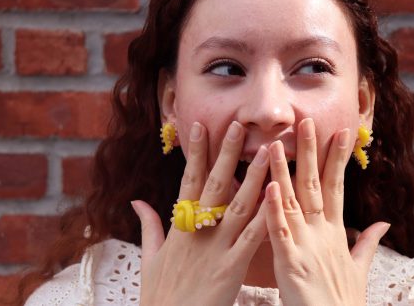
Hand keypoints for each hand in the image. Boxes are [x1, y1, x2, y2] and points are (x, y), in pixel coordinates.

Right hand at [132, 121, 269, 305]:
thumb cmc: (160, 295)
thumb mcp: (150, 258)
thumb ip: (149, 226)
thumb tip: (137, 200)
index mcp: (179, 227)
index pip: (188, 181)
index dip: (195, 154)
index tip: (200, 128)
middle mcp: (197, 231)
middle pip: (214, 185)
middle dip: (225, 153)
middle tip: (236, 125)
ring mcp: (216, 247)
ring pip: (238, 204)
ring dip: (253, 177)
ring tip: (266, 151)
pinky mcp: (232, 267)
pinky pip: (251, 237)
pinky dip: (264, 215)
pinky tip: (276, 195)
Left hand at [265, 118, 389, 305]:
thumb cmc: (341, 299)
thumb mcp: (358, 268)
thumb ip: (367, 242)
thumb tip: (384, 223)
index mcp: (334, 231)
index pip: (336, 186)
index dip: (337, 159)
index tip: (341, 133)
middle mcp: (320, 231)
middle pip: (315, 184)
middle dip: (312, 152)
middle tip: (307, 121)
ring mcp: (304, 244)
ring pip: (292, 201)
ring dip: (284, 171)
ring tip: (276, 144)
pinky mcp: (289, 261)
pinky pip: (278, 230)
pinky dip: (274, 209)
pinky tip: (269, 187)